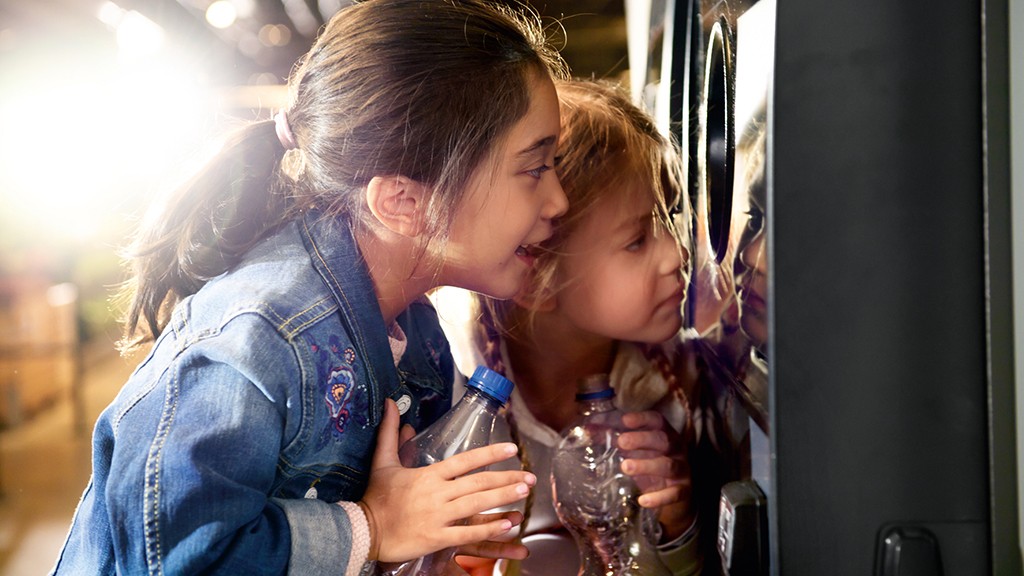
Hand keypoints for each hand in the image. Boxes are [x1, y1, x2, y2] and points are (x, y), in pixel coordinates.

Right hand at [360, 400, 535, 562]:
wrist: (362, 530)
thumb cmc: (376, 498)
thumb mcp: (383, 462)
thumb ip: (391, 433)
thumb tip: (392, 404)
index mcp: (429, 475)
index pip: (465, 460)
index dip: (490, 452)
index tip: (512, 448)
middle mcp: (437, 493)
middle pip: (478, 482)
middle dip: (507, 478)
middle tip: (530, 476)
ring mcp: (438, 516)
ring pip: (478, 504)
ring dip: (504, 497)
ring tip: (525, 491)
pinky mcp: (437, 538)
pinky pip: (468, 533)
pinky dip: (489, 528)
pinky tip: (508, 524)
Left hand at [618, 410, 694, 540]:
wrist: (675, 497)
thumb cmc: (650, 466)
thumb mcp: (635, 452)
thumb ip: (613, 441)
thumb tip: (586, 431)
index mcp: (665, 435)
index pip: (658, 421)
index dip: (643, 419)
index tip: (625, 420)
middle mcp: (677, 450)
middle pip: (664, 440)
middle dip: (643, 439)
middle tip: (622, 443)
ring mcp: (682, 471)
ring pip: (668, 465)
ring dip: (647, 465)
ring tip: (626, 467)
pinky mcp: (683, 491)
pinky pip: (674, 493)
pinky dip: (659, 498)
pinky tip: (642, 500)